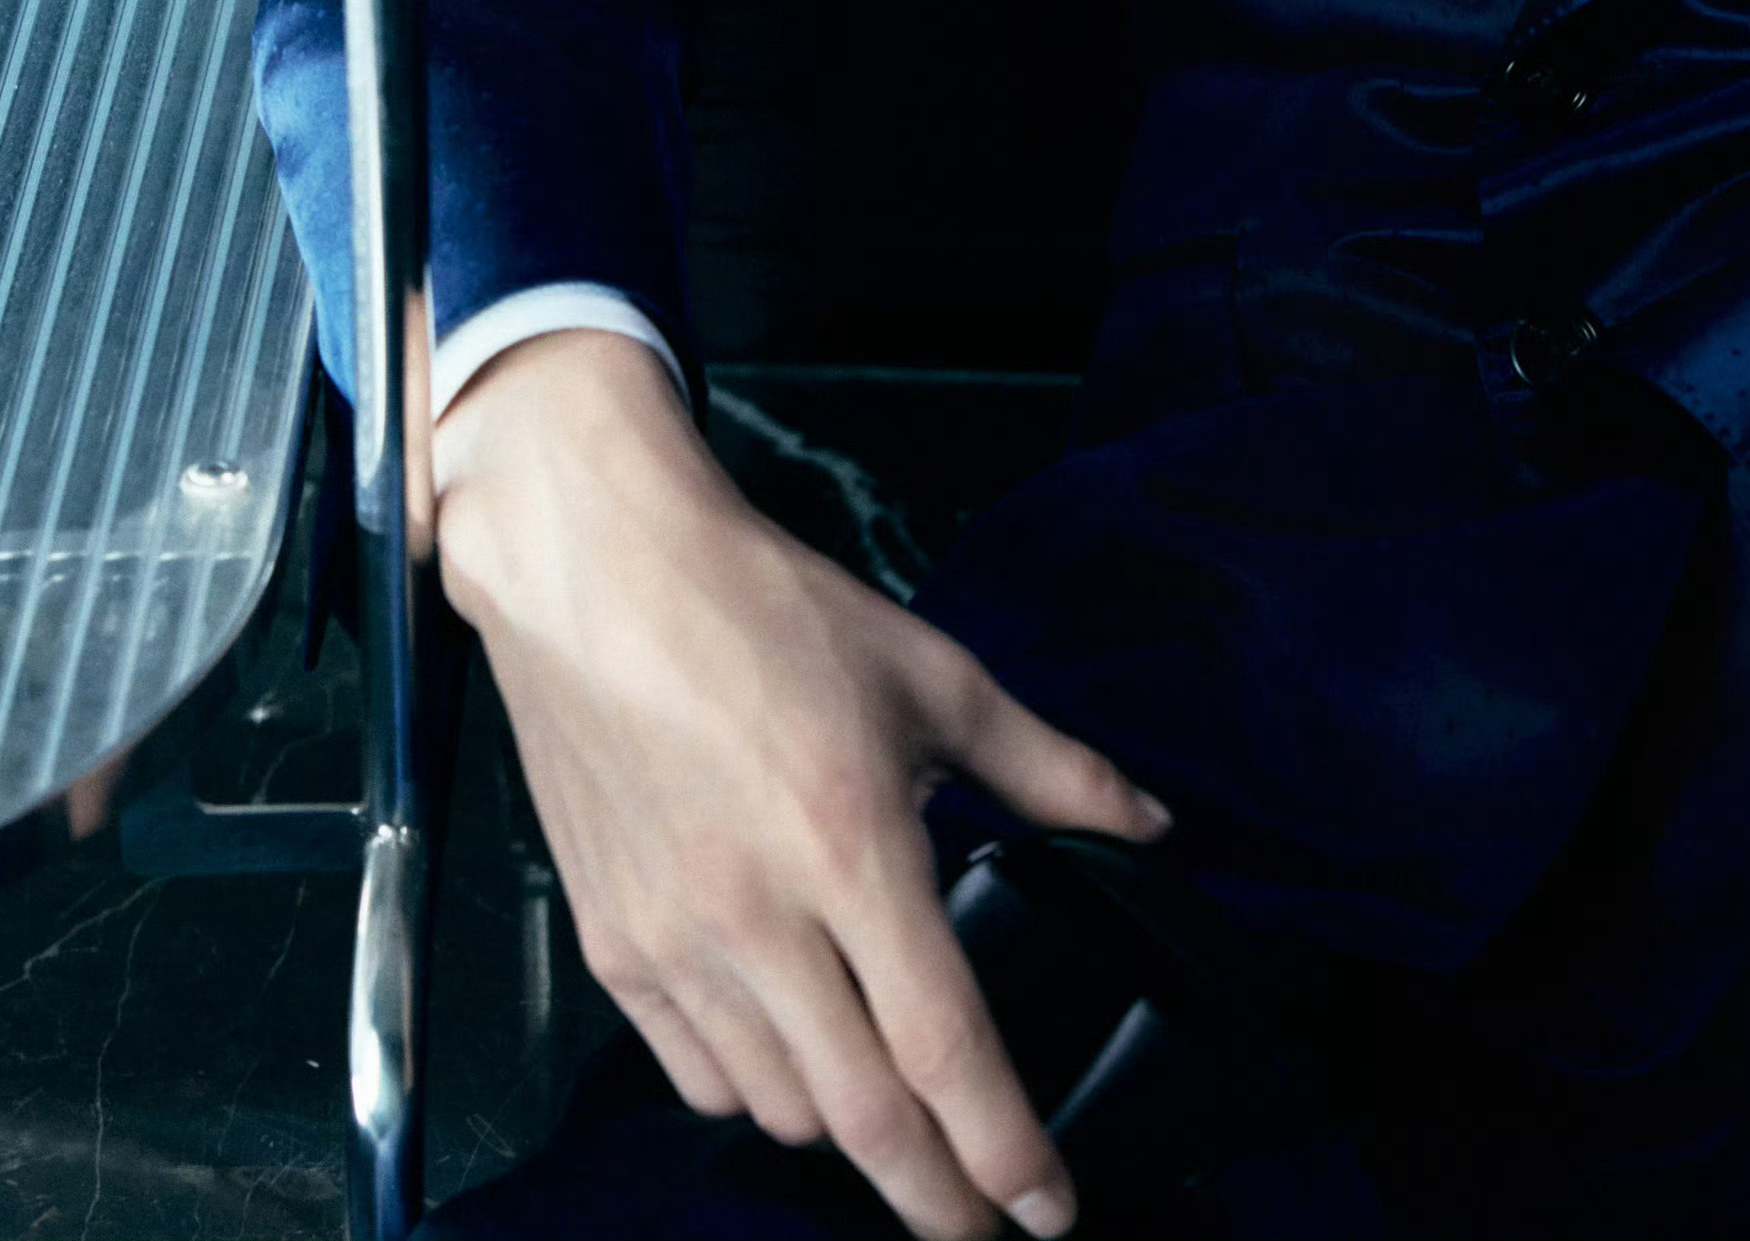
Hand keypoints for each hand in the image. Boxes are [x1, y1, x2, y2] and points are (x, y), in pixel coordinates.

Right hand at [434, 326, 1172, 1239]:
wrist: (599, 574)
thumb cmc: (767, 611)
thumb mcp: (934, 675)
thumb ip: (1050, 767)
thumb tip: (1150, 823)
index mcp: (851, 841)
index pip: (944, 1046)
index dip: (1006, 1149)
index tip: (1049, 1209)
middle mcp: (757, 912)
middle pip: (863, 1118)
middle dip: (938, 1197)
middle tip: (988, 1228)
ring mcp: (672, 941)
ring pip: (780, 1108)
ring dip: (850, 1138)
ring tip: (900, 1122)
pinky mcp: (613, 948)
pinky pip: (698, 1075)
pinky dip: (759, 1095)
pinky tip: (799, 1061)